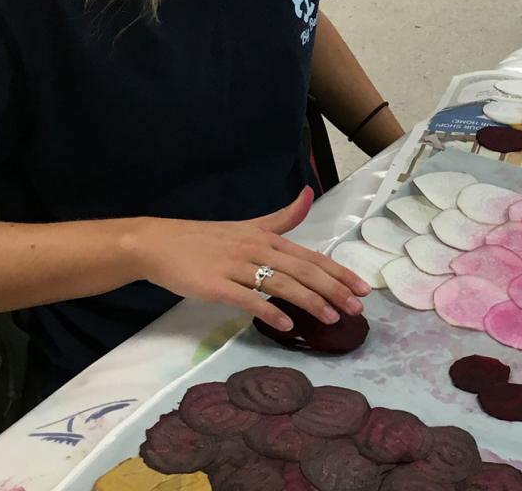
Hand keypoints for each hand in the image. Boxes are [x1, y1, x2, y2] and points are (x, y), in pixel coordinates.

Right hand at [123, 188, 370, 330]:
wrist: (159, 244)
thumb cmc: (206, 239)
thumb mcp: (249, 225)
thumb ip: (282, 218)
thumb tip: (308, 195)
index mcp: (268, 237)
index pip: (312, 256)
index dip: (339, 272)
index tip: (363, 288)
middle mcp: (257, 249)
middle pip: (304, 270)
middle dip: (334, 289)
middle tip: (357, 307)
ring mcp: (236, 266)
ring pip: (282, 284)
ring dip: (310, 302)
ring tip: (332, 318)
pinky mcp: (216, 285)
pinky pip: (248, 299)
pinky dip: (269, 312)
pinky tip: (287, 326)